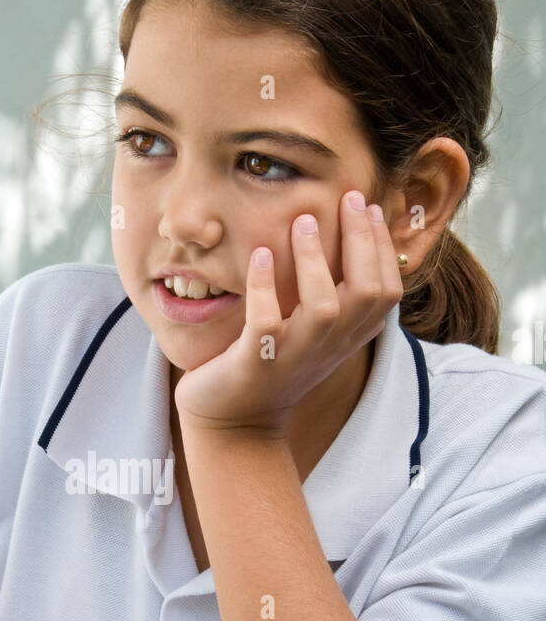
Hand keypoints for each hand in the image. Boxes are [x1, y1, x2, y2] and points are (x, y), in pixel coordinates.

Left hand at [172, 192, 403, 432]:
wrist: (234, 422)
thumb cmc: (273, 364)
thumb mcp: (314, 332)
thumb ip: (335, 296)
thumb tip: (351, 238)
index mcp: (348, 338)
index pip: (386, 291)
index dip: (382, 247)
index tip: (369, 206)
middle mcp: (329, 348)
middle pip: (366, 292)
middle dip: (361, 240)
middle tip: (348, 198)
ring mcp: (294, 357)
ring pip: (323, 308)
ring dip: (315, 260)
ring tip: (302, 221)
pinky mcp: (255, 365)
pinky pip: (265, 323)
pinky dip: (263, 287)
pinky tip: (259, 256)